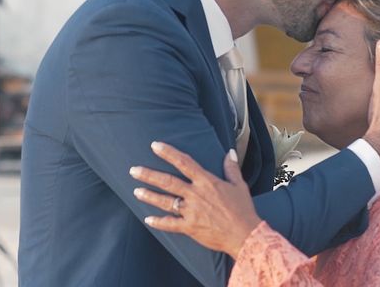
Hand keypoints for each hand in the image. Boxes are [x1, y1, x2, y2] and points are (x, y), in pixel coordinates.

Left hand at [129, 142, 261, 258]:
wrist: (245, 235)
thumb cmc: (243, 209)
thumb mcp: (239, 185)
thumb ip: (231, 168)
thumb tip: (230, 152)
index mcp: (206, 181)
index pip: (184, 162)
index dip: (168, 153)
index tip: (155, 146)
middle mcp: (196, 195)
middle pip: (168, 182)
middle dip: (149, 175)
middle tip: (134, 170)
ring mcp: (191, 211)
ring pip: (165, 202)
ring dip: (149, 196)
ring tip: (136, 191)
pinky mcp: (190, 227)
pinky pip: (170, 224)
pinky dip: (158, 222)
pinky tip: (147, 219)